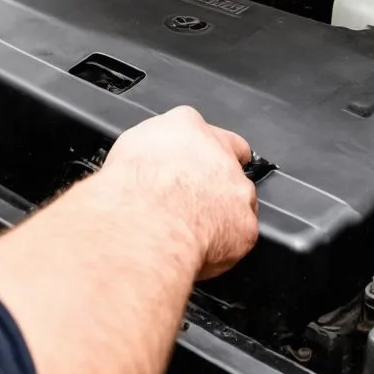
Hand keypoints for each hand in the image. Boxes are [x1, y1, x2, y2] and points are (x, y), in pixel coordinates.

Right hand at [101, 107, 258, 279]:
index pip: (202, 130)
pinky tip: (201, 247)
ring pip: (239, 200)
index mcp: (186, 127)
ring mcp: (237, 188)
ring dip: (223, 212)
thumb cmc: (131, 188)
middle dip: (215, 180)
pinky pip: (240, 235)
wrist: (145, 223)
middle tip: (191, 200)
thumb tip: (146, 162)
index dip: (201, 150)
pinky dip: (225, 243)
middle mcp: (218, 153)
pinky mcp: (246, 224)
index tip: (193, 163)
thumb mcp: (127, 150)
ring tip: (193, 229)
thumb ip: (150, 150)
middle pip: (228, 163)